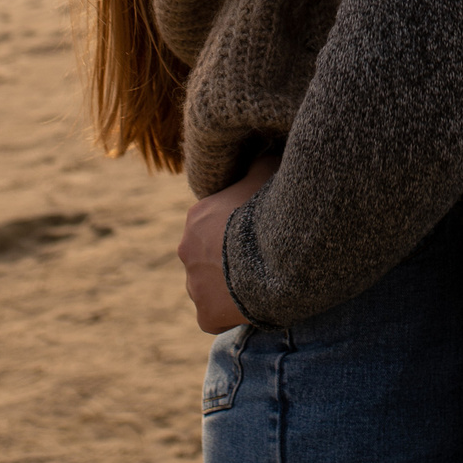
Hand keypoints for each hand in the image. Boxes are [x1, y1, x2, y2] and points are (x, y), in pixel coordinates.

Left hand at [177, 152, 276, 333]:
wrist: (276, 259)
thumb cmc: (271, 211)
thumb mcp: (268, 172)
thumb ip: (261, 160)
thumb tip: (263, 145)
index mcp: (197, 216)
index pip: (213, 224)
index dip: (236, 228)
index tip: (257, 232)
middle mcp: (186, 250)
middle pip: (207, 256)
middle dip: (228, 257)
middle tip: (261, 257)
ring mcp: (194, 286)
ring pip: (209, 287)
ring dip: (228, 286)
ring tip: (260, 282)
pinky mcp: (205, 316)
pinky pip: (216, 317)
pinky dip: (231, 314)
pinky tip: (254, 305)